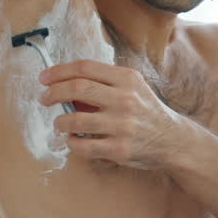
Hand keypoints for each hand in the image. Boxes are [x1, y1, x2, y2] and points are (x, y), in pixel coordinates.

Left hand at [39, 60, 180, 169]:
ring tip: (60, 123)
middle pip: (77, 89)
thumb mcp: (134, 87)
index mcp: (127, 79)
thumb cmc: (146, 111)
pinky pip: (83, 146)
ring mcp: (122, 125)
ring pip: (75, 120)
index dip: (59, 71)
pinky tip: (72, 140)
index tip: (44, 78)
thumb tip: (66, 80)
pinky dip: (71, 142)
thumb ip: (106, 81)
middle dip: (53, 93)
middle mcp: (125, 99)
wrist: (173, 140)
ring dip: (60, 122)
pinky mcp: (119, 149)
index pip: (85, 68)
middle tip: (44, 98)